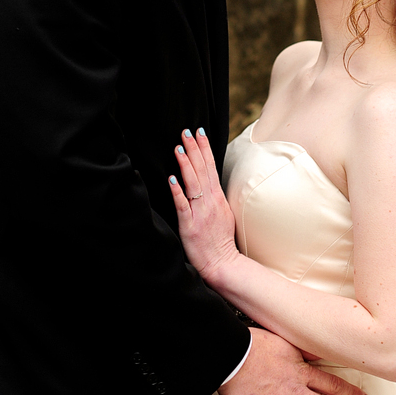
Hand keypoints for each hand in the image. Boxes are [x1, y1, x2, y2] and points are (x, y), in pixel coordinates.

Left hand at [169, 128, 239, 280]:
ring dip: (186, 164)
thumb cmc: (221, 239)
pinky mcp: (190, 226)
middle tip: (186, 131)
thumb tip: (207, 179)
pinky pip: (183, 206)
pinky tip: (172, 179)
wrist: (222, 263)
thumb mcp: (223, 211)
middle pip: (202, 170)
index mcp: (217, 197)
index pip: (211, 166)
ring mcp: (200, 213)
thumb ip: (214, 195)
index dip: (204, 148)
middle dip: (194, 149)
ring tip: (178, 148)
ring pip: (193, 183)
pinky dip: (178, 191)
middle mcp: (210, 201)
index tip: (199, 131)